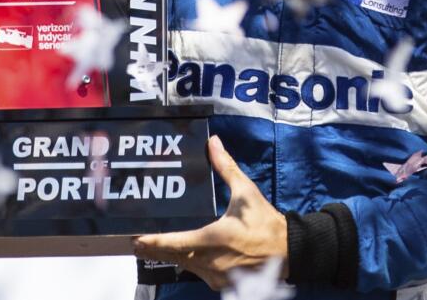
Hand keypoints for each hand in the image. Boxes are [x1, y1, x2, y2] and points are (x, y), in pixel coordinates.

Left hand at [133, 136, 288, 289]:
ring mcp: (216, 276)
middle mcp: (211, 262)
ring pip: (185, 266)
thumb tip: (213, 143)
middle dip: (154, 249)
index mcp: (213, 239)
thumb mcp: (246, 192)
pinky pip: (198, 273)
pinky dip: (189, 264)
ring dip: (171, 257)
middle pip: (173, 257)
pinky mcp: (223, 283)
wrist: (290, 252)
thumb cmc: (266, 224)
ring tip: (153, 247)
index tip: (136, 238)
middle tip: (136, 242)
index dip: (153, 241)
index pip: (174, 243)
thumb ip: (226, 168)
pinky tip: (183, 256)